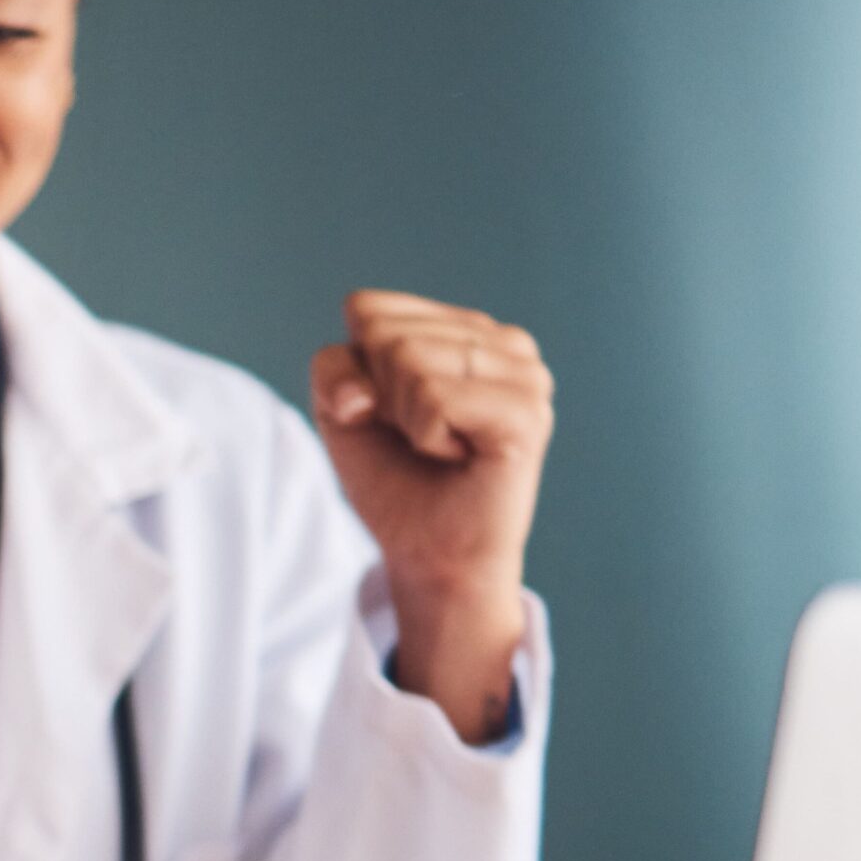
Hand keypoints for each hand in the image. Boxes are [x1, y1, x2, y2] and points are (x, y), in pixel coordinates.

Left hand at [310, 291, 554, 744]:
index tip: (387, 414)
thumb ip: (333, 368)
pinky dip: (427, 436)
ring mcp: (524, 372)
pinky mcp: (527, 411)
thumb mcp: (341, 411)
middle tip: (417, 437)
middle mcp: (502, 339)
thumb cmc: (394, 478)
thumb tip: (361, 392)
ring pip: (410, 360)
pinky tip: (457, 455)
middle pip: (385, 333)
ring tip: (440, 446)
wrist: (428, 552)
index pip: (368, 308)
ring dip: (405, 420)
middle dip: (381, 397)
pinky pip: (437, 398)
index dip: (356, 371)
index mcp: (463, 326)